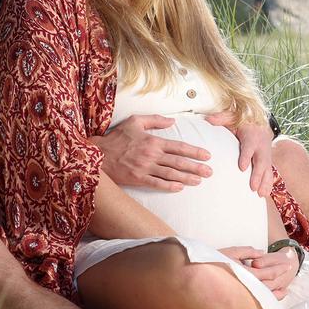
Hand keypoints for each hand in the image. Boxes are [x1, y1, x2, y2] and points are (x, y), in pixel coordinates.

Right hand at [91, 114, 211, 190]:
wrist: (97, 155)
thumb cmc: (116, 138)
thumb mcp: (135, 122)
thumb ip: (155, 120)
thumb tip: (172, 121)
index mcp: (153, 141)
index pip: (179, 146)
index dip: (195, 151)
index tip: (207, 155)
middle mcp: (151, 155)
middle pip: (179, 162)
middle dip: (196, 167)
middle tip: (210, 171)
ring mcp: (145, 168)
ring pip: (171, 174)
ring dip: (187, 178)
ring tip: (200, 181)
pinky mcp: (138, 179)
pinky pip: (157, 183)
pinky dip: (170, 186)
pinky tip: (180, 187)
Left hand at [205, 112, 273, 197]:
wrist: (260, 123)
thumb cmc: (242, 122)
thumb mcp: (232, 117)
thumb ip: (221, 119)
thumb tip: (207, 119)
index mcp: (251, 136)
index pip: (249, 148)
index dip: (246, 157)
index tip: (242, 168)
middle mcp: (260, 147)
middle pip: (260, 162)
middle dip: (257, 175)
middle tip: (253, 187)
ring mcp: (265, 155)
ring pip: (267, 169)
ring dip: (265, 182)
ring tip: (260, 194)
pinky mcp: (267, 161)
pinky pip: (270, 173)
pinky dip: (268, 184)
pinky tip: (265, 194)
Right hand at [219, 246, 298, 299]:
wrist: (198, 279)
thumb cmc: (213, 262)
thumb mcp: (231, 252)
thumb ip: (247, 252)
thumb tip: (261, 253)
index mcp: (247, 273)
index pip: (268, 272)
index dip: (279, 269)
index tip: (288, 265)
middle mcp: (248, 285)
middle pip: (270, 283)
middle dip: (281, 277)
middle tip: (290, 272)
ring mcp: (244, 294)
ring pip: (265, 295)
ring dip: (277, 292)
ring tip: (285, 291)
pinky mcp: (240, 299)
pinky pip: (257, 301)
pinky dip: (267, 300)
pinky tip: (272, 299)